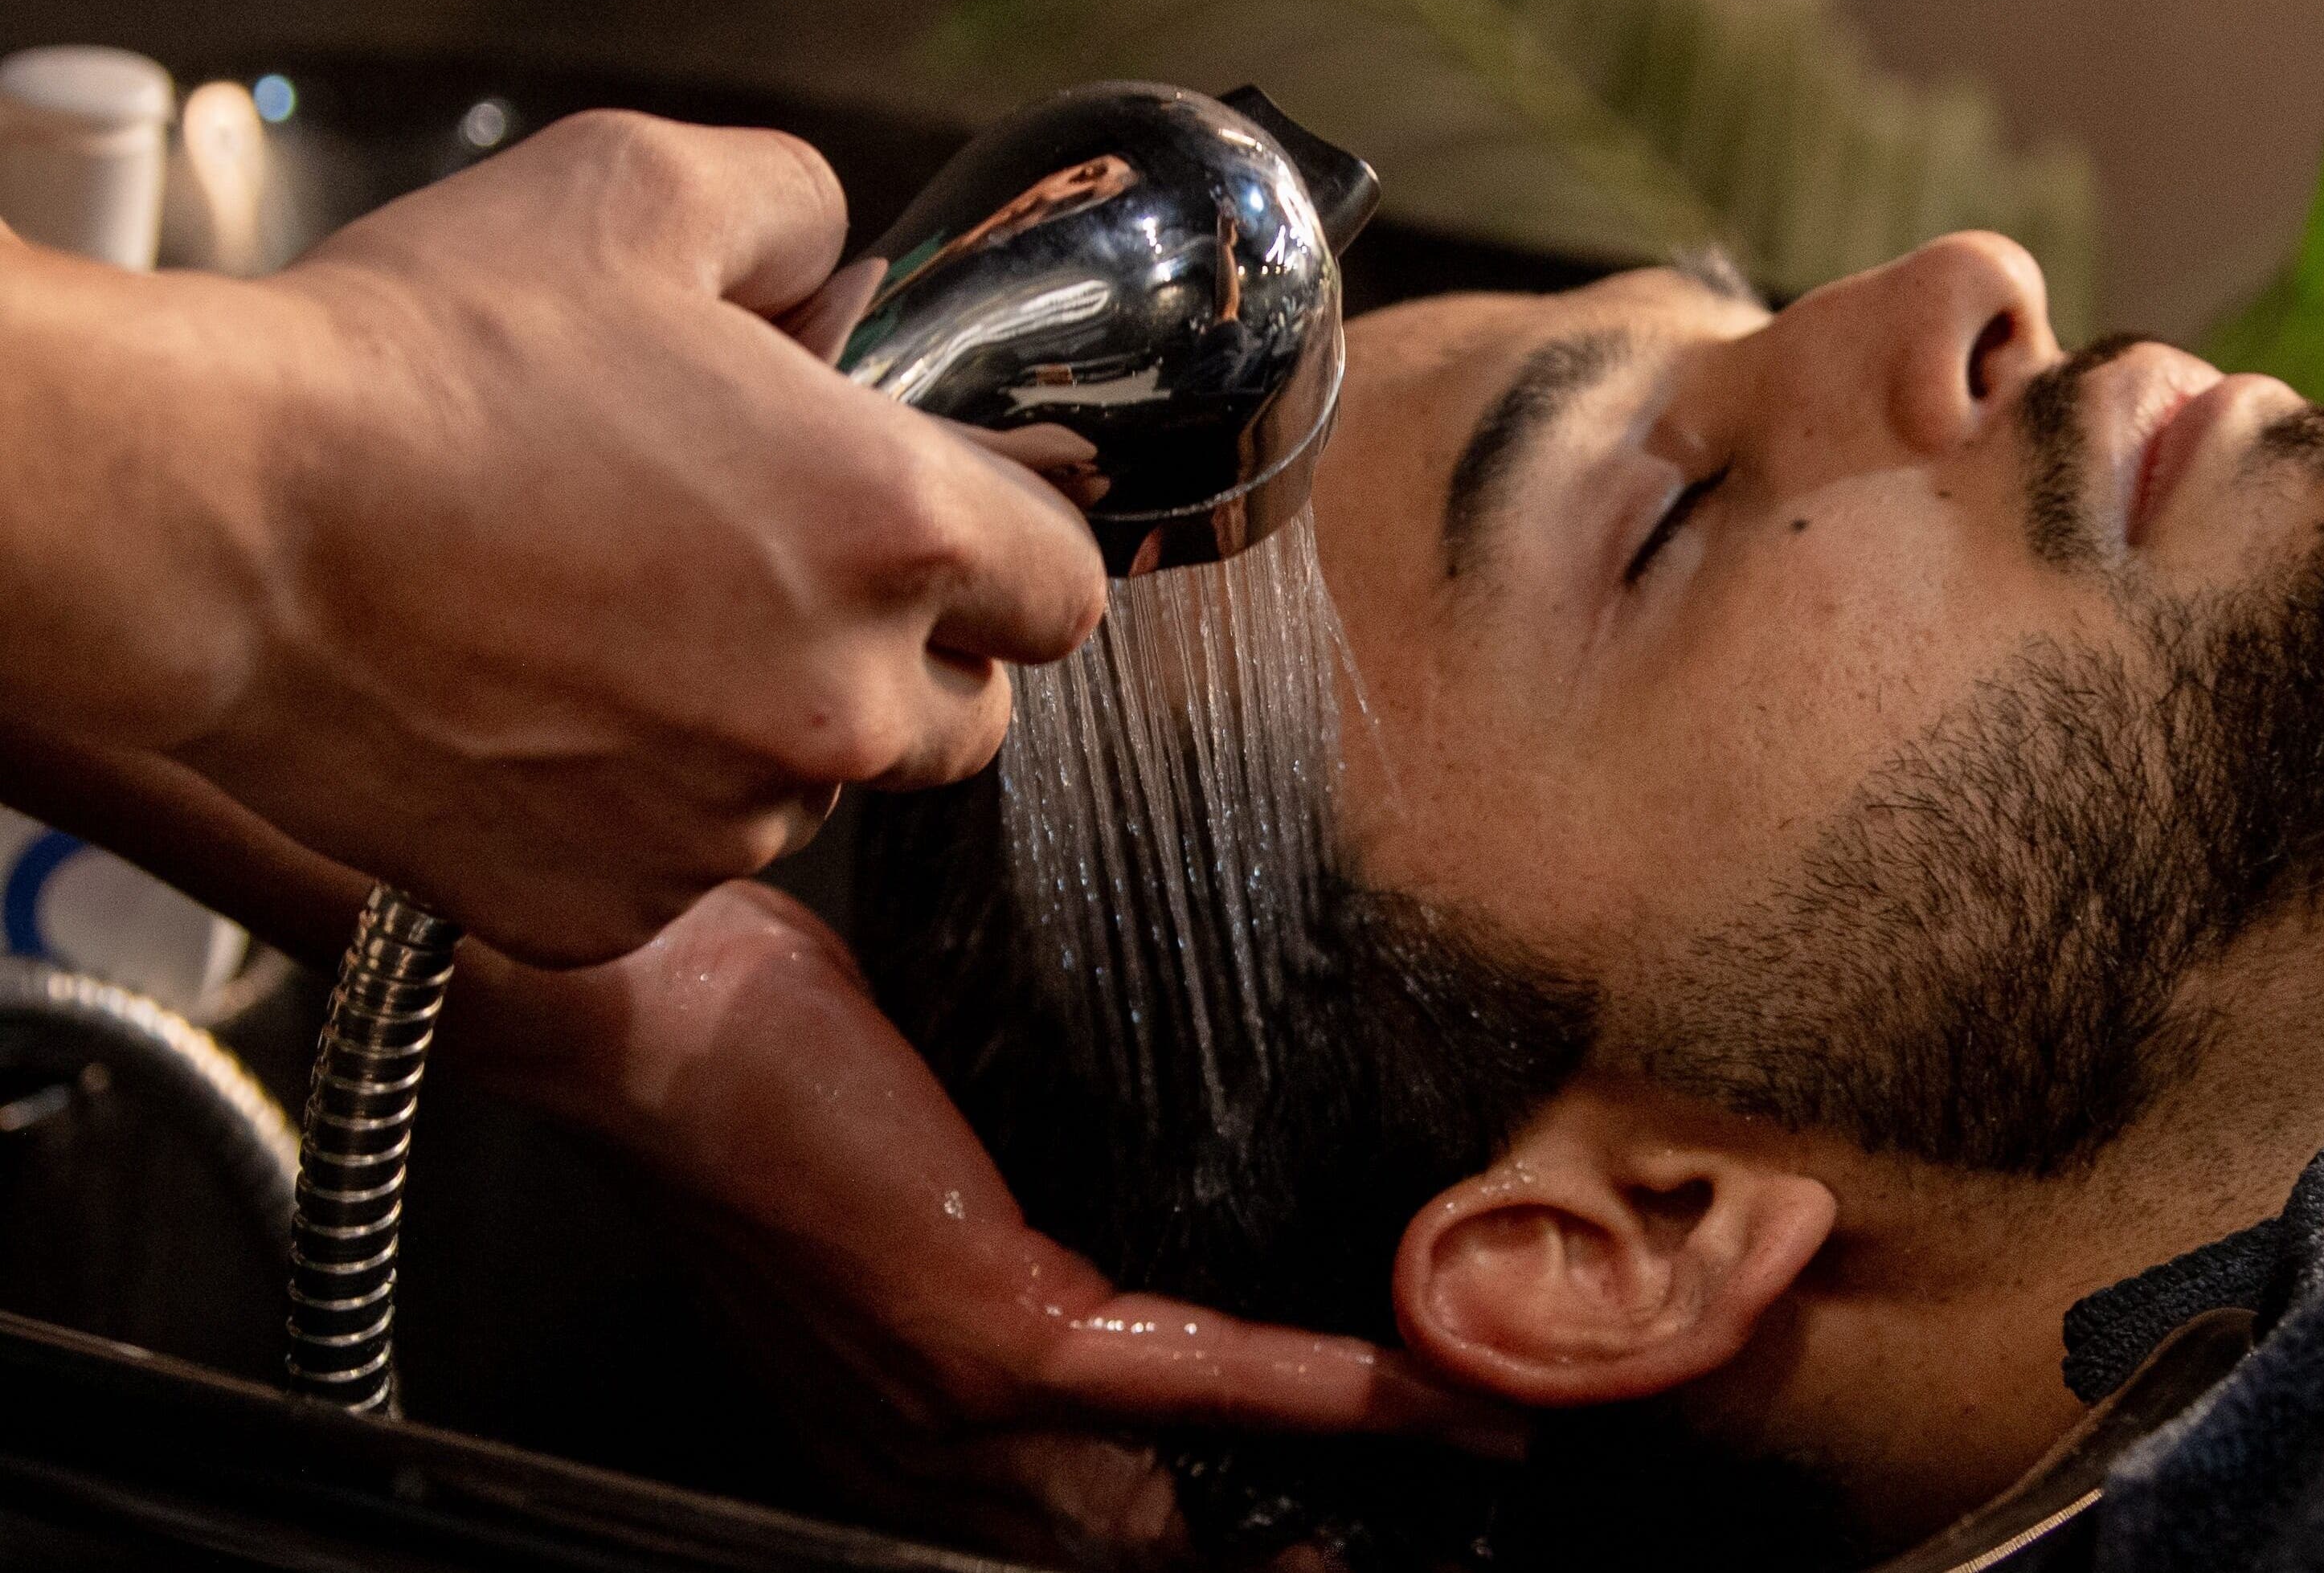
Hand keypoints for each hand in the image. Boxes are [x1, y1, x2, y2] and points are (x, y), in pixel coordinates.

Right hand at [171, 111, 1105, 964]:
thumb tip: (838, 263)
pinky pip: (681, 866)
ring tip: (621, 628)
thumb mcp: (638, 194)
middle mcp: (842, 702)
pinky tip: (543, 711)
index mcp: (897, 531)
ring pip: (818, 792)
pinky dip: (640, 810)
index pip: (1068, 590)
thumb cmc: (418, 367)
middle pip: (969, 717)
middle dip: (907, 655)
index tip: (947, 531)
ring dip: (765, 730)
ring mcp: (730, 822)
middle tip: (778, 579)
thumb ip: (793, 217)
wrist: (220, 528)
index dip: (1011, 551)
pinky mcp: (614, 908)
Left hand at [453, 884, 1522, 1565]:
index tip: (1318, 1513)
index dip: (1211, 1530)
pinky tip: (1420, 1388)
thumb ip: (995, 1222)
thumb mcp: (887, 1176)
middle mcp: (929, 1452)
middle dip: (1287, 1547)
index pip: (1079, 1519)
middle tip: (1424, 1518)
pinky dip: (1331, 1391)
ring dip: (1345, 1483)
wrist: (637, 1013)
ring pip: (1185, 1500)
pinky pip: (1202, 1378)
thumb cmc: (746, 1059)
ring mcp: (962, 1405)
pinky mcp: (991, 1332)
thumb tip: (1115, 1190)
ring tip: (1477, 1445)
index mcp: (901, 1425)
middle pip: (1143, 1545)